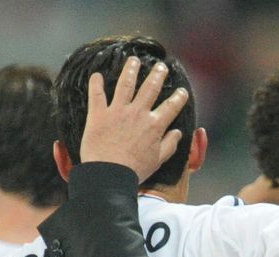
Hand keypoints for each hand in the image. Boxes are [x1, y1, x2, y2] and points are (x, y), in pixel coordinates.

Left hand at [79, 56, 188, 182]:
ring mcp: (118, 112)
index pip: (171, 107)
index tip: (182, 91)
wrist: (109, 174)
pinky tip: (96, 75)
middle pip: (150, 88)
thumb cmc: (135, 170)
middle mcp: (138, 113)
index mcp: (155, 125)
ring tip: (133, 60)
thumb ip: (169, 144)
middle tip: (161, 66)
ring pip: (125, 84)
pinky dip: (96, 83)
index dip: (179, 98)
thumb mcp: (158, 160)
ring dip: (130, 70)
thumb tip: (177, 132)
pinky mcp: (99, 115)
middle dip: (157, 75)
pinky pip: (96, 94)